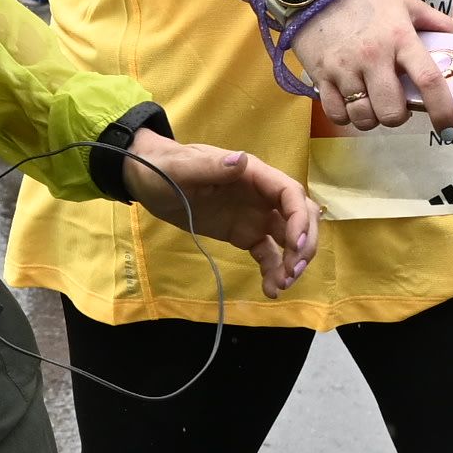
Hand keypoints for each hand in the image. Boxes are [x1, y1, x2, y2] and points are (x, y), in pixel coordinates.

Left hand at [124, 131, 318, 296]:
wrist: (149, 182)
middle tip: (294, 271)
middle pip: (298, 216)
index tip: (295, 245)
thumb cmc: (164, 168)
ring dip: (293, 260)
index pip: (289, 192)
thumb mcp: (182, 168)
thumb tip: (242, 161)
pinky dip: (273, 271)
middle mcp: (261, 194)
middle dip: (303, 243)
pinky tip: (271, 290)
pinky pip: (267, 253)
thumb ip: (211, 167)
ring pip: (288, 238)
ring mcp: (255, 216)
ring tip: (283, 284)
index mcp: (252, 173)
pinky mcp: (244, 234)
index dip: (299, 218)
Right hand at [272, 0, 441, 139]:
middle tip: (397, 105)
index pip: (428, 81)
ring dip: (372, 118)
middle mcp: (373, 57)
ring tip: (372, 103)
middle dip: (399, 117)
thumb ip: (434, 21)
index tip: (448, 129)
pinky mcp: (320, 76)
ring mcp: (344, 69)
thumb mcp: (404, 2)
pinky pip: (336, 114)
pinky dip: (346, 116)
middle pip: (392, 111)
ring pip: (363, 117)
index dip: (443, 110)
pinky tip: (351, 104)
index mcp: (400, 38)